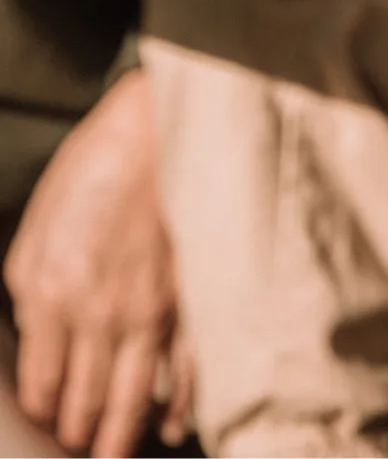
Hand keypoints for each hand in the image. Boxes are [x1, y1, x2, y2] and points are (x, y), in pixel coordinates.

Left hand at [4, 72, 190, 458]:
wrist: (160, 131)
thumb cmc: (96, 165)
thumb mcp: (35, 225)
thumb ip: (28, 289)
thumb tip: (34, 330)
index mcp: (52, 294)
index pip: (42, 383)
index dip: (42, 409)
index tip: (45, 417)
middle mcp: (100, 315)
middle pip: (85, 401)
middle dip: (76, 431)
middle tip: (75, 444)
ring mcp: (151, 312)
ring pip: (132, 399)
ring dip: (119, 436)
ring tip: (110, 453)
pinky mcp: (190, 301)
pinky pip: (187, 371)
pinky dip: (181, 406)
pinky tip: (173, 424)